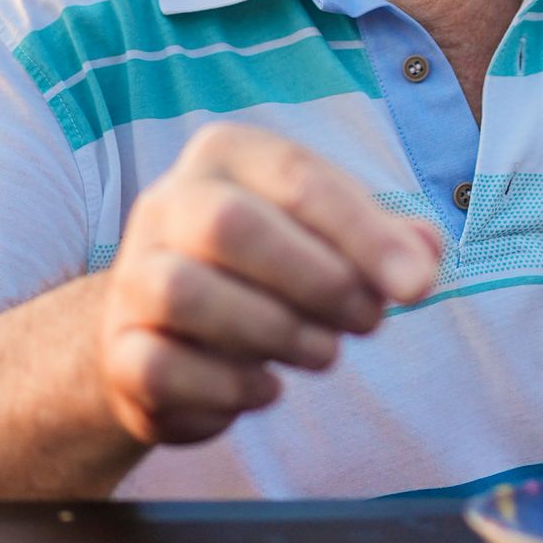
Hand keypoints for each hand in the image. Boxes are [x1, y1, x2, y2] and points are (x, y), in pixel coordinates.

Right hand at [99, 123, 442, 448]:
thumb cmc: (272, 270)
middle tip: (366, 321)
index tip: (418, 286)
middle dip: (315, 280)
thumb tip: (424, 256)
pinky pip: (161, 367)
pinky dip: (227, 386)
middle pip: (229, 225)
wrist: (169, 330)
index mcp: (226, 156)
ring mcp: (133, 277)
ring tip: (323, 354)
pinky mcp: (118, 351)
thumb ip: (388, 241)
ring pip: (185, 293)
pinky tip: (266, 387)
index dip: (365, 235)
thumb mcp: (333, 238)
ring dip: (274, 333)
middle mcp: (167, 203)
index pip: (298, 178)